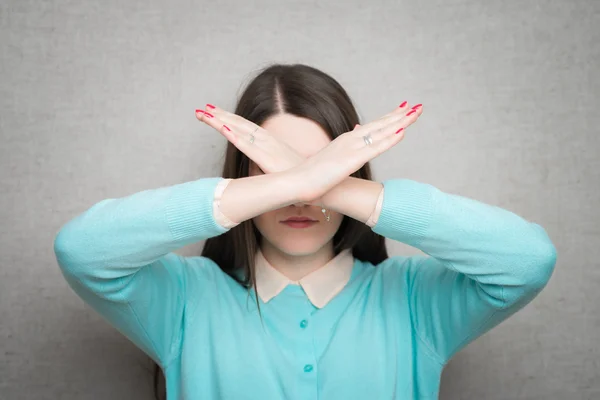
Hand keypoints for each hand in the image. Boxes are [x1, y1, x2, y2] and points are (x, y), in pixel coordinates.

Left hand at [195, 105, 303, 173]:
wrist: (319, 184)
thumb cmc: (303, 180)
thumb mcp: (284, 172)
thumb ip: (272, 170)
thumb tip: (262, 177)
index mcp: (272, 143)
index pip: (247, 127)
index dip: (230, 119)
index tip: (214, 113)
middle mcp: (269, 141)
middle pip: (240, 124)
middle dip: (220, 116)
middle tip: (201, 109)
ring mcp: (268, 149)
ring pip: (239, 131)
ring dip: (221, 121)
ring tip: (203, 113)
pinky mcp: (268, 160)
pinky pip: (247, 146)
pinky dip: (234, 135)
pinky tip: (222, 128)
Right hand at [294, 104, 422, 202]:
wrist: (295, 182)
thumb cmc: (309, 176)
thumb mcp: (328, 163)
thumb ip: (339, 156)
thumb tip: (344, 154)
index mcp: (346, 141)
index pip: (372, 127)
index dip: (389, 118)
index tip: (403, 110)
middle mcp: (350, 140)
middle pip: (380, 124)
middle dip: (400, 115)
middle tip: (418, 106)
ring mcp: (351, 149)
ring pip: (381, 132)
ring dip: (400, 121)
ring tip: (417, 112)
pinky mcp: (351, 161)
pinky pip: (375, 148)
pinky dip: (389, 139)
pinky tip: (402, 131)